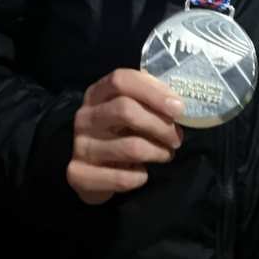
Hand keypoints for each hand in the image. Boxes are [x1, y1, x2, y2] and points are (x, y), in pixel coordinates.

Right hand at [66, 68, 184, 204]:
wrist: (89, 171)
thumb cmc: (117, 133)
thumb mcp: (129, 110)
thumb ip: (147, 100)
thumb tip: (176, 104)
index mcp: (97, 94)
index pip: (121, 80)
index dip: (152, 91)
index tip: (178, 108)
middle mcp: (85, 116)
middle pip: (125, 110)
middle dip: (160, 125)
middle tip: (176, 138)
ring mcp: (80, 145)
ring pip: (130, 146)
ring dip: (157, 152)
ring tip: (166, 154)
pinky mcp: (80, 174)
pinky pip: (122, 177)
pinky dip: (140, 176)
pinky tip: (142, 174)